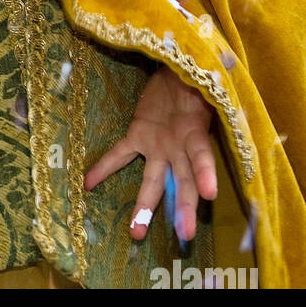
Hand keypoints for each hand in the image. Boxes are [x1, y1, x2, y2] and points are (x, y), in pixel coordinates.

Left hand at [84, 65, 217, 241]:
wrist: (180, 71)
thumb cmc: (195, 80)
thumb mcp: (203, 86)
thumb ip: (206, 93)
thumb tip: (217, 83)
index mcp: (197, 136)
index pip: (204, 158)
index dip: (206, 174)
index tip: (209, 193)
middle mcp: (180, 150)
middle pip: (184, 183)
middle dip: (185, 209)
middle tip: (185, 236)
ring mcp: (159, 147)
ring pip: (154, 181)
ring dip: (146, 206)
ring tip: (137, 233)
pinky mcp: (139, 136)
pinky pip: (121, 154)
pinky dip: (104, 168)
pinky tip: (88, 184)